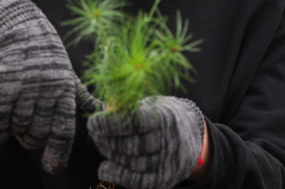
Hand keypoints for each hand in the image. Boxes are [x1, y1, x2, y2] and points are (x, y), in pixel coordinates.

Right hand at [0, 0, 81, 172]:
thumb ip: (81, 96)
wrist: (19, 23)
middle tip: (28, 136)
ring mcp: (26, 87)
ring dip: (15, 133)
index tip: (52, 167)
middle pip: (40, 132)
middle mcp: (48, 90)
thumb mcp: (67, 71)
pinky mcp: (6, 84)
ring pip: (19, 126)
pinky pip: (0, 117)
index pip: (65, 130)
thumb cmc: (46, 50)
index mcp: (66, 89)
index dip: (58, 153)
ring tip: (14, 128)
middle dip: (32, 140)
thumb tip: (105, 112)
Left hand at [87, 96, 204, 188]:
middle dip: (108, 140)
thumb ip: (126, 108)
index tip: (93, 122)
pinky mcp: (165, 179)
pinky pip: (139, 182)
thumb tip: (102, 112)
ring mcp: (168, 163)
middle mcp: (168, 142)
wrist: (191, 134)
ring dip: (112, 155)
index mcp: (163, 117)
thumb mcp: (149, 104)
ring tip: (104, 145)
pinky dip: (118, 175)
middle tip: (96, 133)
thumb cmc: (160, 115)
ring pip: (132, 163)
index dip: (111, 123)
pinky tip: (104, 168)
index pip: (135, 122)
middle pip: (131, 146)